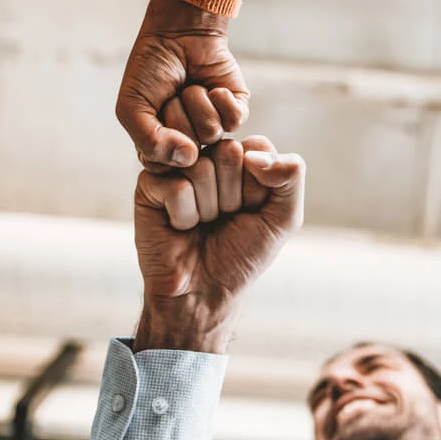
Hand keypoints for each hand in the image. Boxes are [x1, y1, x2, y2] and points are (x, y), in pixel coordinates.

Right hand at [116, 0, 249, 170]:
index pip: (161, 165)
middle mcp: (188, 143)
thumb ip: (149, 142)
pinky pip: (233, 120)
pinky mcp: (235, 113)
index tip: (151, 110)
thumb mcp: (132, 107)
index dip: (156, 137)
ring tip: (189, 87)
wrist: (177, 32)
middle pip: (188, 151)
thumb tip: (188, 159)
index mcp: (161, 147)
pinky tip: (210, 86)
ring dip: (196, 101)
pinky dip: (220, 98)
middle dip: (176, 114)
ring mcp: (212, 129)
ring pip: (210, 133)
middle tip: (172, 94)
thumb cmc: (150, 69)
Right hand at [133, 137, 304, 352]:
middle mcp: (208, 157)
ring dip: (207, 210)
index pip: (257, 146)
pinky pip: (176, 187)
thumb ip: (291, 175)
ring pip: (201, 169)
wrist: (204, 292)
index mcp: (241, 160)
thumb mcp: (283, 217)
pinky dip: (184, 217)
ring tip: (201, 225)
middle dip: (232, 196)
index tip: (250, 209)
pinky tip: (180, 227)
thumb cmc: (241, 255)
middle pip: (228, 152)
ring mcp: (177, 168)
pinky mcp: (149, 184)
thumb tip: (255, 153)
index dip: (259, 186)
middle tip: (222, 219)